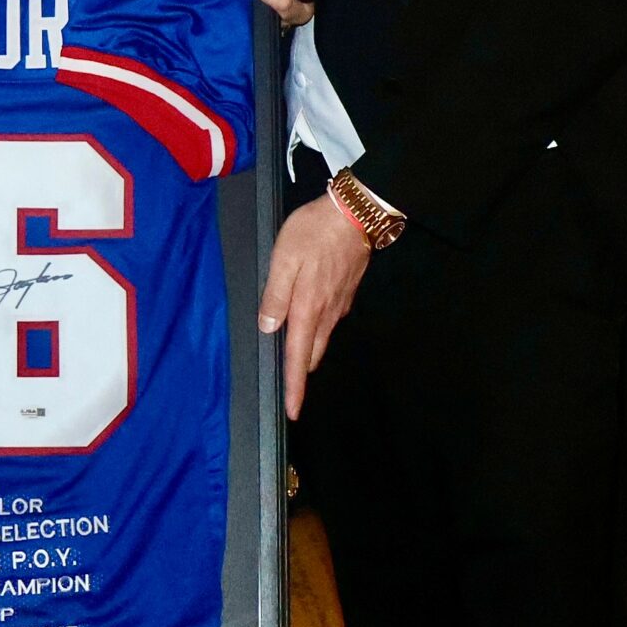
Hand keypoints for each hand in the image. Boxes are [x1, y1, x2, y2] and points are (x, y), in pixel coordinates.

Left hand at [257, 193, 370, 419]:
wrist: (357, 214)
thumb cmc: (315, 232)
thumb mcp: (284, 259)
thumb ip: (274, 295)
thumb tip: (269, 329)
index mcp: (307, 309)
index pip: (298, 358)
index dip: (295, 387)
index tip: (293, 412)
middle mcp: (326, 314)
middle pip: (312, 354)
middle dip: (300, 372)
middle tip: (288, 385)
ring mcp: (340, 304)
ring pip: (321, 338)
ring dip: (308, 350)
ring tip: (294, 355)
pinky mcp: (347, 292)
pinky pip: (328, 320)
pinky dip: (316, 328)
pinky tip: (307, 317)